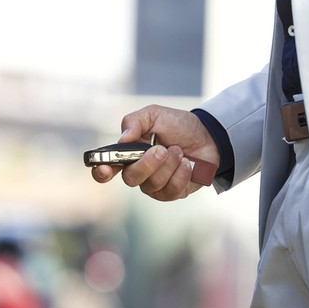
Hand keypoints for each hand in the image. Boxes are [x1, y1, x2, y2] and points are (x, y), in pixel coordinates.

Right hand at [91, 105, 219, 200]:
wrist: (207, 135)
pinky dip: (182, 173)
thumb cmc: (177, 125)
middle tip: (163, 149)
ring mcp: (155, 185)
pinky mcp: (172, 193)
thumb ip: (134, 122)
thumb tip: (123, 139)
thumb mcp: (154, 114)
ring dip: (170, 164)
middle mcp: (139, 172)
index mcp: (128, 154)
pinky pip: (172, 190)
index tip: (105, 168)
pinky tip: (187, 164)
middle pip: (131, 178)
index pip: (108, 168)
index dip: (102, 172)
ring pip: (153, 184)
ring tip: (179, 151)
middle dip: (148, 163)